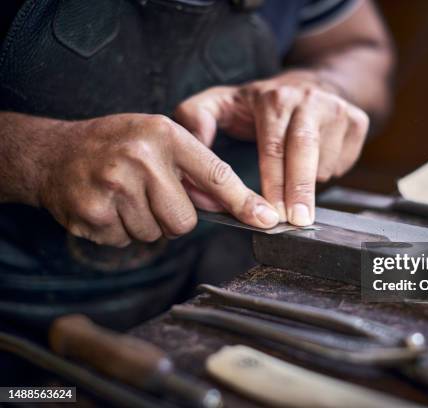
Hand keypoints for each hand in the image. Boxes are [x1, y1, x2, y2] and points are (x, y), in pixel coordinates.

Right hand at [37, 114, 278, 246]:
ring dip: (146, 223)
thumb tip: (228, 204)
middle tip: (151, 194)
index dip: (243, 201)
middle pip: (185, 220)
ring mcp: (113, 187)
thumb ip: (194, 170)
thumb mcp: (158, 140)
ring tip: (125, 196)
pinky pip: (128, 241)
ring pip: (156, 234)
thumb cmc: (116, 145)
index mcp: (163, 134)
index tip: (267, 219)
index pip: (215, 173)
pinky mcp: (92, 214)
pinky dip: (121, 230)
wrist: (53, 153)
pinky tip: (108, 206)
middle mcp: (140, 158)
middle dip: (174, 216)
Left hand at [174, 70, 368, 225]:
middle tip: (297, 222)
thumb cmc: (262, 103)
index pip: (274, 146)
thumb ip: (196, 119)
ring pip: (326, 162)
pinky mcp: (357, 120)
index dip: (274, 183)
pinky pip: (345, 162)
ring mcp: (337, 109)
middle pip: (306, 152)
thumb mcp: (223, 101)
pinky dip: (330, 173)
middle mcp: (308, 99)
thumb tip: (191, 144)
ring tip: (295, 182)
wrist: (311, 83)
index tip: (274, 212)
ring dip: (311, 183)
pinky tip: (315, 164)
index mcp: (274, 98)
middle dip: (301, 191)